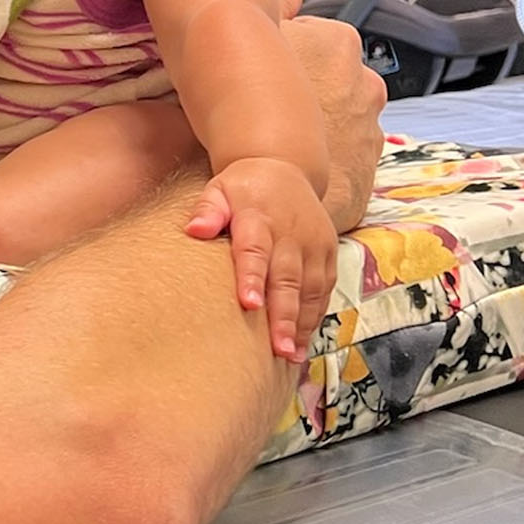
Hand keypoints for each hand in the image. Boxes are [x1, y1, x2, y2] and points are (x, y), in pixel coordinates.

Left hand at [187, 154, 336, 362]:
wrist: (285, 168)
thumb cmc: (243, 188)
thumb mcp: (220, 189)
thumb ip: (207, 209)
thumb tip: (194, 229)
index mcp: (260, 217)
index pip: (255, 250)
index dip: (253, 277)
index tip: (249, 304)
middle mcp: (292, 233)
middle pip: (288, 278)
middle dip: (284, 315)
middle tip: (278, 349)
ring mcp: (314, 244)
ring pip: (311, 289)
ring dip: (302, 324)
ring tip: (291, 355)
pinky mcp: (328, 253)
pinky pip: (324, 290)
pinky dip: (315, 316)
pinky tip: (302, 343)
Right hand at [280, 12, 383, 228]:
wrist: (272, 186)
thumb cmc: (255, 109)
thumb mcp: (259, 37)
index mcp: (339, 42)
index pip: (312, 40)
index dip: (287, 59)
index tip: (267, 76)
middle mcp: (365, 80)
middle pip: (330, 78)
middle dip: (309, 90)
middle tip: (271, 109)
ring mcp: (371, 124)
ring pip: (340, 117)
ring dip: (321, 125)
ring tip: (283, 141)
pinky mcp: (370, 164)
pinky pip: (346, 152)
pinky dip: (329, 156)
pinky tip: (298, 163)